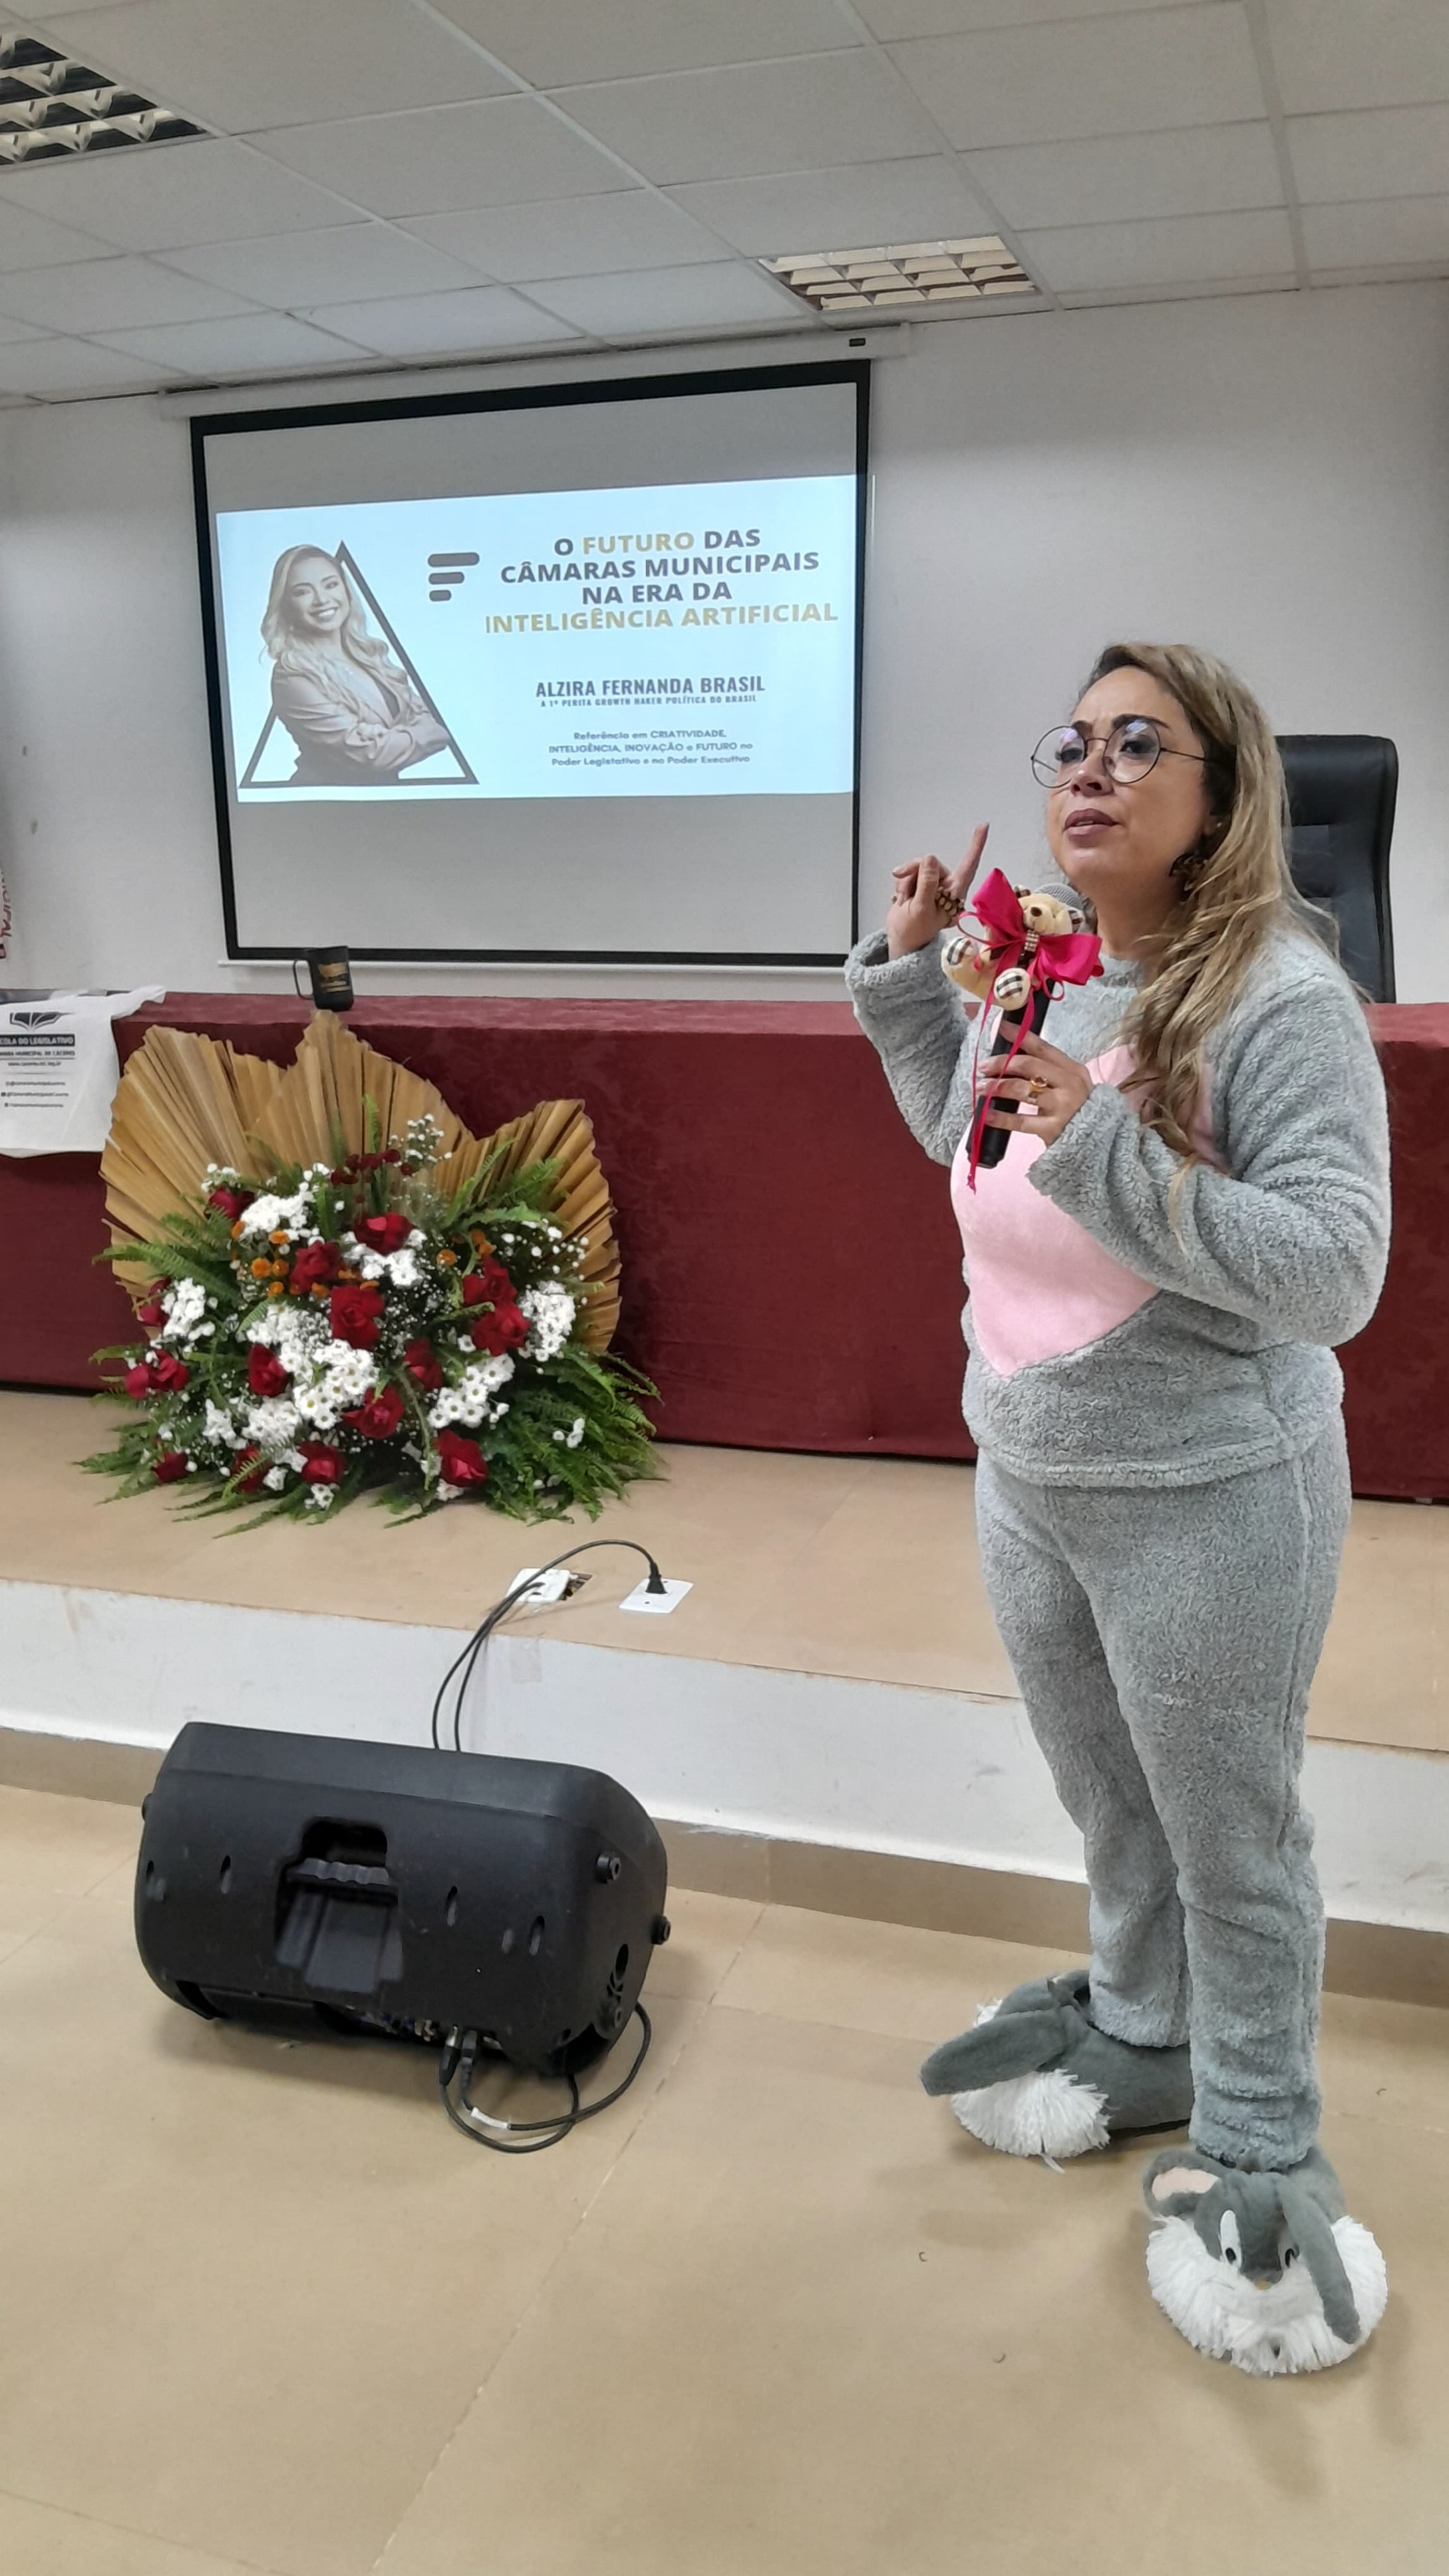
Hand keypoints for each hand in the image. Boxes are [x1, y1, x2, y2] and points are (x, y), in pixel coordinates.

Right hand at [886, 825, 988, 958]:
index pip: (968, 865)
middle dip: (914, 872)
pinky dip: (902, 885)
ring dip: (906, 882)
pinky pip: (910, 873)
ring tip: (905, 901)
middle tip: (904, 893)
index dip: (976, 845)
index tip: (984, 825)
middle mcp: (947, 887)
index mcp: (954, 894)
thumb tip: (930, 859)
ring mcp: (933, 886)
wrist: (900, 940)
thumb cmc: (913, 931)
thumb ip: (926, 883)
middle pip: (931, 863)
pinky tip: (903, 899)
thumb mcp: (921, 909)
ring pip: (918, 867)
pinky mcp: (920, 884)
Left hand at [978, 1025, 1092, 1147]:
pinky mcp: (1052, 1128)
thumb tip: (1011, 1056)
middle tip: (983, 1067)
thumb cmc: (1076, 1107)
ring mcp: (1061, 1106)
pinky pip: (1021, 1121)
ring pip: (1022, 1090)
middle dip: (1002, 1064)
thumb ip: (1046, 1069)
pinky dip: (1001, 1117)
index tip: (1000, 1028)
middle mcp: (1069, 1084)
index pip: (1043, 1048)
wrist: (1096, 1138)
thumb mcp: (1068, 1083)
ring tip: (980, 1088)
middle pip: (1029, 1066)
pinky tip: (986, 1114)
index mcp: (1072, 1069)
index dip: (1020, 1036)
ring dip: (997, 1087)